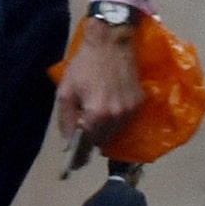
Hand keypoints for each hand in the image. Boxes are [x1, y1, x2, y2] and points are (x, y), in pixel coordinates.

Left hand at [52, 20, 139, 146]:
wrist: (112, 42)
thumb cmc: (84, 65)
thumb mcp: (65, 92)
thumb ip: (66, 121)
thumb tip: (68, 143)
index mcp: (96, 115)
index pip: (87, 147)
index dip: (79, 157)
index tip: (74, 163)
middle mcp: (116, 117)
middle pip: (101, 142)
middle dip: (91, 139)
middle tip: (83, 128)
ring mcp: (130, 111)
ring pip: (114, 133)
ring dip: (104, 130)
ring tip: (96, 114)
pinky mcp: (138, 103)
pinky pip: (125, 121)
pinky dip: (116, 119)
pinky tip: (108, 105)